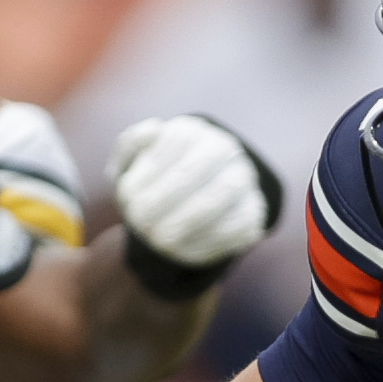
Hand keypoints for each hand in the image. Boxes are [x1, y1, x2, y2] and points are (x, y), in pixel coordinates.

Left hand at [111, 116, 275, 281]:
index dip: (150, 174)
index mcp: (191, 132)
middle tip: (142, 226)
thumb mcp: (130, 165)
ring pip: (223, 192)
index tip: (128, 203)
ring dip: (188, 219)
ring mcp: (243, 178)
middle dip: (166, 199)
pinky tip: (181, 252)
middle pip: (197, 169)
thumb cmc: (150, 185)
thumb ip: (131, 144)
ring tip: (160, 240)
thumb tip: (155, 129)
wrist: (181, 210)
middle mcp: (224, 149)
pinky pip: (237, 224)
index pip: (173, 145)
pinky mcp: (254, 210)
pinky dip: (209, 240)